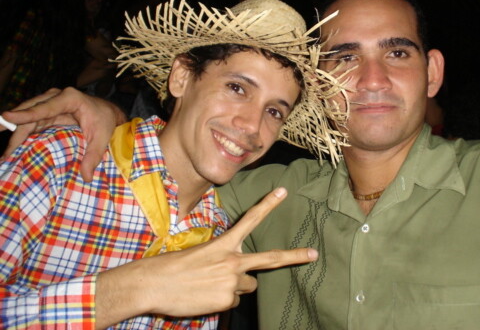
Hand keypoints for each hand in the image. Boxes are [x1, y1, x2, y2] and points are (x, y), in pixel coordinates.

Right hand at [1, 87, 124, 180]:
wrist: (107, 113)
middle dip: (13, 127)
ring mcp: (49, 104)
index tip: (7, 117)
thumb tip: (86, 177)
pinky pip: (30, 123)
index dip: (26, 114)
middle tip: (4, 149)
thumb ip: (93, 156)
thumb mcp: (102, 138)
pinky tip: (13, 150)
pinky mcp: (46, 113)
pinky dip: (21, 135)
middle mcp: (56, 98)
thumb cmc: (104, 121)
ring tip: (6, 155)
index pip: (45, 107)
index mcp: (70, 98)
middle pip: (30, 112)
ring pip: (27, 118)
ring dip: (15, 135)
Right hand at [95, 187, 317, 326]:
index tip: (283, 191)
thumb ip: (223, 258)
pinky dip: (221, 301)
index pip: (251, 219)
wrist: (153, 284)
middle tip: (313, 254)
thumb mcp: (201, 253)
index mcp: (224, 243)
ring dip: (235, 287)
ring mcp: (232, 281)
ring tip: (209, 285)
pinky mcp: (227, 299)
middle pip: (270, 258)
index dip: (269, 204)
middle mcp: (233, 260)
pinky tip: (204, 296)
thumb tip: (237, 275)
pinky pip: (234, 301)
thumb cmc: (174, 267)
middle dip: (294, 256)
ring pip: (248, 286)